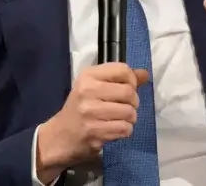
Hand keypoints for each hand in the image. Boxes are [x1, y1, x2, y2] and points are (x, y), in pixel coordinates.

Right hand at [36, 63, 148, 180]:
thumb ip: (120, 79)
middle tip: (125, 106)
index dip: (132, 80)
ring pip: (129, 112)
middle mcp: (88, 91)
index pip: (123, 70)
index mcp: (88, 76)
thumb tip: (145, 74)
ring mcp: (90, 112)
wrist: (60, 136)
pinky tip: (115, 129)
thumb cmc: (80, 108)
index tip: (126, 88)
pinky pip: (124, 129)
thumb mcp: (95, 86)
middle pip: (129, 92)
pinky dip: (125, 130)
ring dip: (130, 118)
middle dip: (133, 102)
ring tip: (119, 119)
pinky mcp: (94, 131)